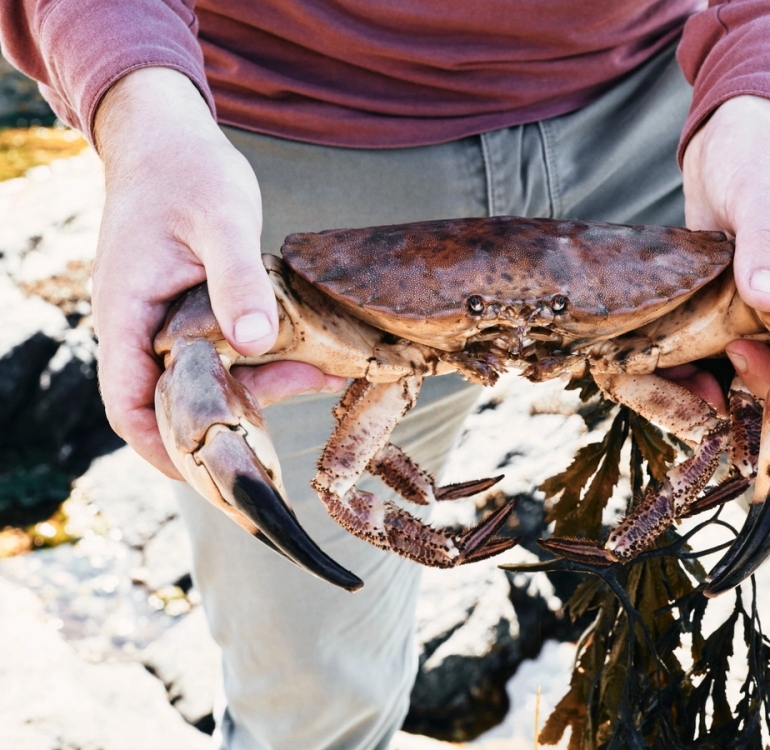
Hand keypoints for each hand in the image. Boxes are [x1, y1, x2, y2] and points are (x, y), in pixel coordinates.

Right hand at [92, 67, 343, 478]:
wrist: (169, 136)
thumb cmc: (186, 171)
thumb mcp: (222, 221)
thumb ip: (237, 282)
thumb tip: (255, 343)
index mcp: (129, 313)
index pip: (129, 404)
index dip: (161, 449)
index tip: (207, 478)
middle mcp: (141, 325)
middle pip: (174, 401)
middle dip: (226, 425)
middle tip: (284, 449)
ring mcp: (165, 318)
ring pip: (209, 376)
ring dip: (260, 387)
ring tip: (322, 376)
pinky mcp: (191, 308)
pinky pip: (226, 349)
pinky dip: (265, 358)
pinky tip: (315, 357)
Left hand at [682, 95, 769, 400]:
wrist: (731, 133)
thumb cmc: (759, 156)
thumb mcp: (761, 197)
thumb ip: (767, 246)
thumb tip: (768, 299)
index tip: (733, 359)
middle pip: (767, 375)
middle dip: (728, 390)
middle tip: (681, 381)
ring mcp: (753, 314)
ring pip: (730, 367)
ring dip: (696, 382)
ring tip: (654, 382)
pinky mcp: (718, 308)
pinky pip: (701, 347)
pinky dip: (678, 360)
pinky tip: (645, 368)